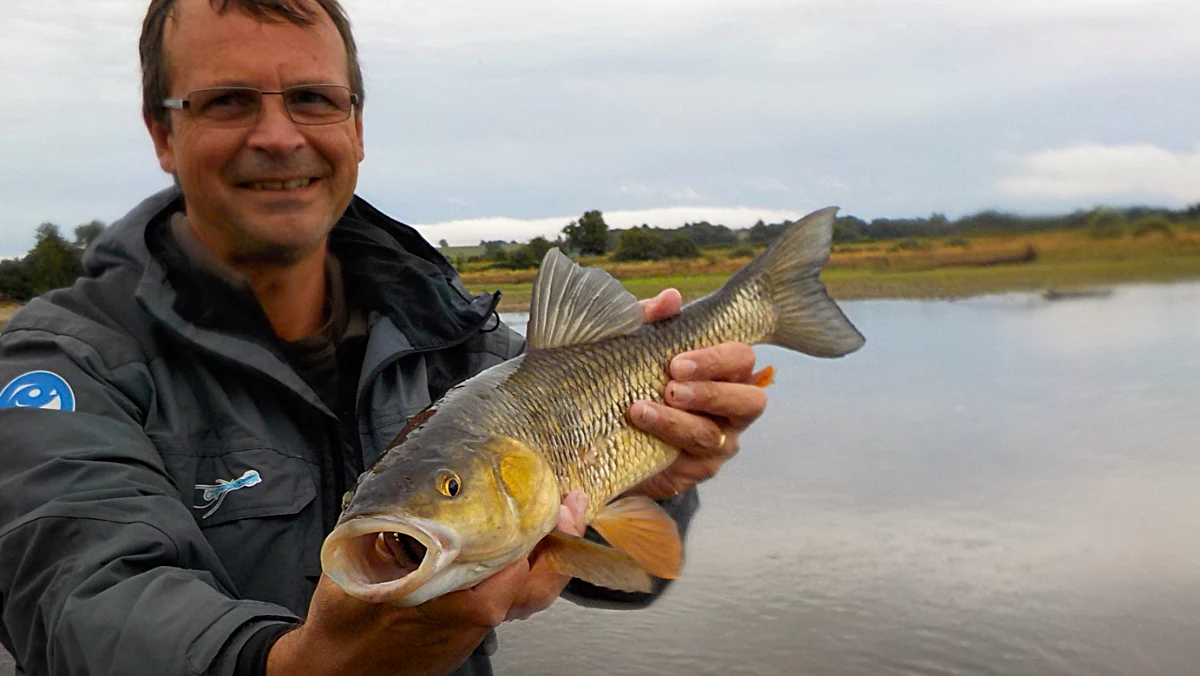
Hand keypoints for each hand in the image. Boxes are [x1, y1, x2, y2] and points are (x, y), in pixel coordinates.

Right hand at [268, 492, 588, 675]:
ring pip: (529, 591)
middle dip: (560, 537)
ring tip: (551, 521)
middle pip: (542, 576)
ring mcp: (478, 628)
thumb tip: (422, 483)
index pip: (527, 551)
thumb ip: (401, 521)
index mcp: (467, 593)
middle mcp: (482, 613)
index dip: (551, 520)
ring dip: (542, 555)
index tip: (564, 496)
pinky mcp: (470, 634)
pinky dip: (519, 574)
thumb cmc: (347, 624)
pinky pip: (508, 601)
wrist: (335, 673)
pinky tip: (512, 551)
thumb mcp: (368, 557)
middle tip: (570, 503)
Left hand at [630, 290, 768, 500]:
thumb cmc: (632, 378)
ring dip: (676, 422)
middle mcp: (731, 408)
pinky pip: (693, 464)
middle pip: (749, 400)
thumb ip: (651, 319)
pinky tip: (639, 434)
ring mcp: (719, 442)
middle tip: (671, 388)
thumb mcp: (634, 345)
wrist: (604, 432)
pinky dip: (664, 446)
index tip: (677, 363)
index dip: (717, 360)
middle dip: (711, 393)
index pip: (742, 359)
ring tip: (640, 410)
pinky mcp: (698, 470)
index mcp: (724, 371)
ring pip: (713, 435)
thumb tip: (671, 298)